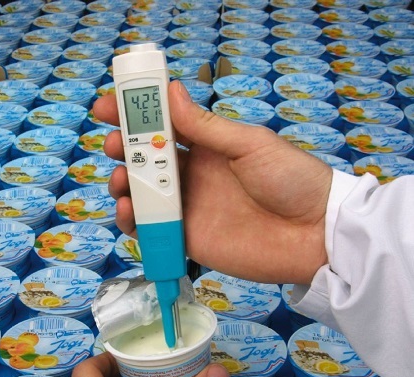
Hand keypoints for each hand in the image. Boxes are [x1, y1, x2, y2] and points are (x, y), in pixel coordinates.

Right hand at [93, 80, 332, 283]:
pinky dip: (131, 221)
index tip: (107, 106)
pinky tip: (127, 210)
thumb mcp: (249, 144)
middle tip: (114, 145)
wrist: (314, 234)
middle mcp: (191, 176)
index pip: (162, 127)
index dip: (133, 115)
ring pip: (141, 193)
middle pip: (144, 160)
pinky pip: (149, 230)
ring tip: (122, 178)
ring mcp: (186, 208)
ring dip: (123, 183)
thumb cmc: (289, 179)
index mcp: (206, 148)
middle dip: (122, 149)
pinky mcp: (186, 239)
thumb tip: (172, 92)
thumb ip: (206, 127)